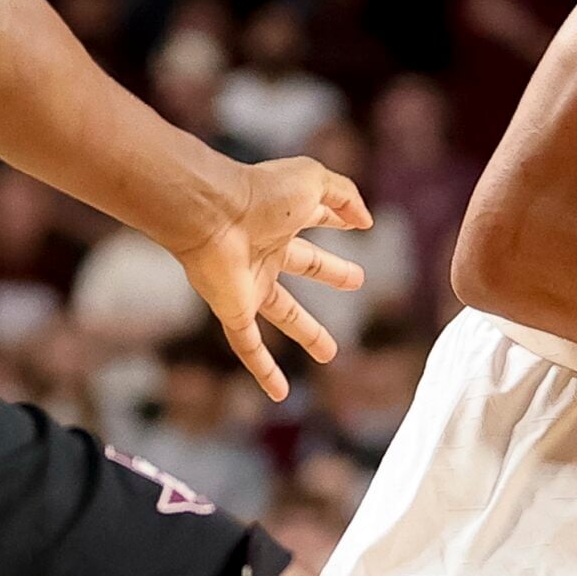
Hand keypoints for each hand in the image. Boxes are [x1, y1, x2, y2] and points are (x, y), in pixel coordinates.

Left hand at [167, 157, 370, 400]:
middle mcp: (267, 249)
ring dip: (307, 333)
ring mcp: (249, 284)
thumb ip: (345, 195)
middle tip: (357, 280)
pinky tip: (279, 394)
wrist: (211, 214)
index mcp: (284, 217)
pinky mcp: (234, 310)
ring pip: (283, 313)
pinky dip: (263, 370)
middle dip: (330, 271)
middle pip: (304, 264)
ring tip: (330, 354)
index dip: (337, 219)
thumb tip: (365, 220)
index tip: (356, 225)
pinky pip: (248, 346)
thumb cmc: (261, 193)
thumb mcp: (314, 181)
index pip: (316, 218)